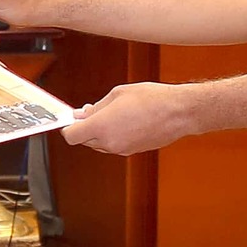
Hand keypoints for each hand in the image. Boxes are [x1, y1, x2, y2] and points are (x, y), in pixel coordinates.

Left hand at [62, 82, 199, 155]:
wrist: (178, 113)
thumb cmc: (150, 99)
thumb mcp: (117, 94)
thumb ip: (96, 107)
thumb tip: (82, 114)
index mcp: (101, 127)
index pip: (71, 136)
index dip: (68, 127)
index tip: (70, 119)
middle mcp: (109, 143)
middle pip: (84, 141)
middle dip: (84, 128)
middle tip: (91, 110)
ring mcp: (121, 150)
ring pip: (99, 144)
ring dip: (98, 132)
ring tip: (112, 113)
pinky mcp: (132, 151)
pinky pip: (114, 145)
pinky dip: (112, 136)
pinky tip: (123, 121)